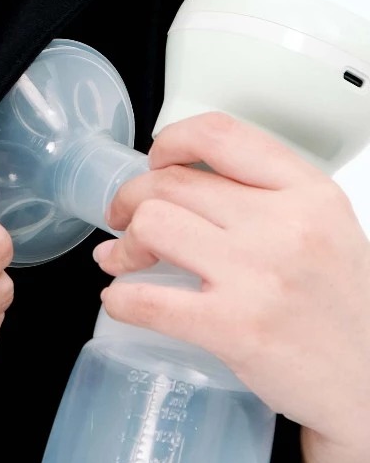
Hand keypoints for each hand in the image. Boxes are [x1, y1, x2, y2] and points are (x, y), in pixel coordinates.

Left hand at [91, 112, 369, 462]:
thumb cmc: (342, 309)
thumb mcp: (324, 230)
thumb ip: (266, 198)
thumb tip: (183, 183)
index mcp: (307, 193)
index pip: (219, 135)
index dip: (169, 143)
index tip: (155, 163)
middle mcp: (284, 225)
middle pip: (171, 182)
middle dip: (131, 199)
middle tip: (123, 220)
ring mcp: (257, 275)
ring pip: (152, 225)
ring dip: (123, 245)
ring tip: (121, 262)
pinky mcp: (234, 327)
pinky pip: (146, 300)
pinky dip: (118, 300)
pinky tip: (120, 302)